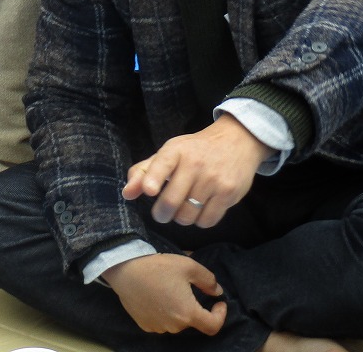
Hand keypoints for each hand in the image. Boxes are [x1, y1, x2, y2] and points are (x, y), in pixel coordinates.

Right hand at [103, 253, 225, 334]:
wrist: (123, 269)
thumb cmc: (157, 267)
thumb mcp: (188, 266)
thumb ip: (208, 280)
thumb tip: (217, 292)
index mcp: (188, 313)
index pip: (213, 326)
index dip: (220, 315)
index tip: (218, 303)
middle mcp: (174, 325)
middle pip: (192, 321)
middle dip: (193, 306)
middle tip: (184, 288)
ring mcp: (158, 327)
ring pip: (176, 322)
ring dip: (177, 310)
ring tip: (167, 291)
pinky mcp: (145, 325)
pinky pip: (161, 322)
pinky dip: (163, 313)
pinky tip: (155, 297)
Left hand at [123, 114, 270, 226]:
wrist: (235, 142)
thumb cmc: (194, 151)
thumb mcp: (168, 153)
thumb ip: (143, 172)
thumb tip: (127, 194)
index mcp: (175, 151)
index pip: (162, 164)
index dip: (153, 179)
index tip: (150, 191)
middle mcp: (194, 164)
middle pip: (172, 200)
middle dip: (161, 214)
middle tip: (161, 214)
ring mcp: (213, 179)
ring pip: (188, 214)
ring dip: (181, 218)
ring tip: (182, 210)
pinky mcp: (229, 193)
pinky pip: (208, 220)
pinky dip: (199, 221)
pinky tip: (199, 211)